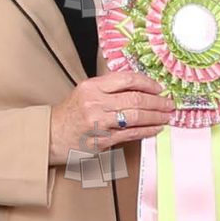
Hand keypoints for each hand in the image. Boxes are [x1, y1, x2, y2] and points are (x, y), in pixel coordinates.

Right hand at [49, 69, 172, 163]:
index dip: (148, 83)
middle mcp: (95, 103)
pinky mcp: (102, 141)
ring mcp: (99, 123)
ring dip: (156, 116)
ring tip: (166, 116)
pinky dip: (147, 131)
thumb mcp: (85, 92)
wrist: (50, 135)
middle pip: (135, 99)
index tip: (159, 88)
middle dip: (157, 102)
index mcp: (91, 87)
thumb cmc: (70, 114)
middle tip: (169, 103)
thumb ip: (109, 88)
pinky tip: (155, 128)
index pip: (127, 79)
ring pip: (136, 117)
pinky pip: (131, 134)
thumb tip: (140, 88)